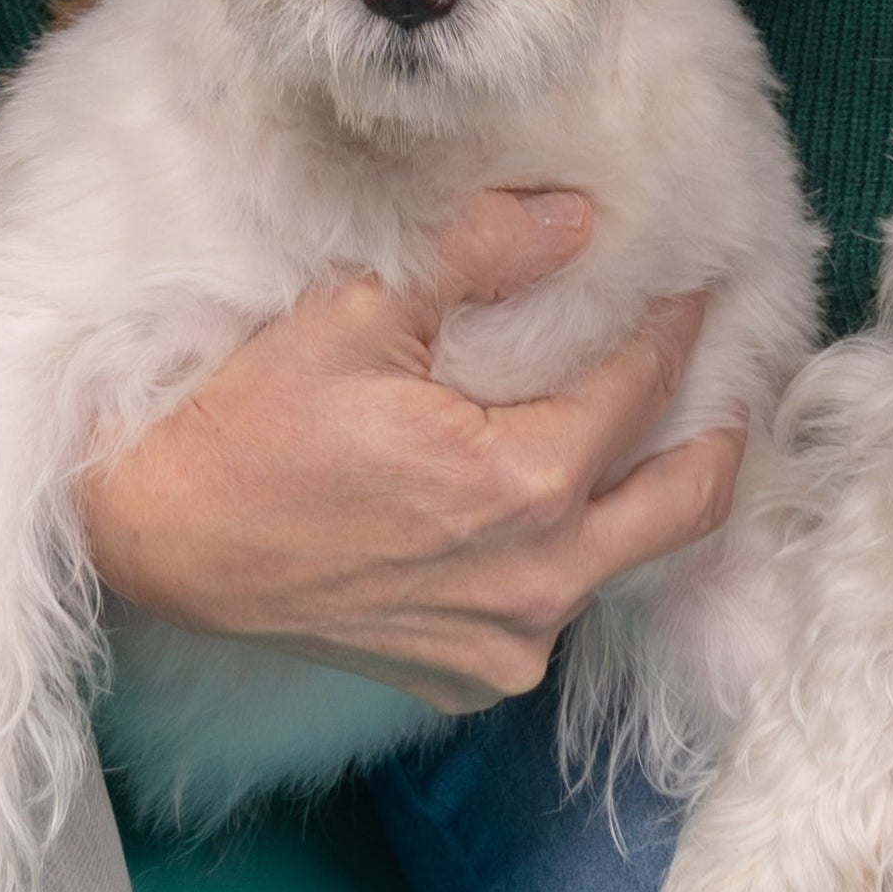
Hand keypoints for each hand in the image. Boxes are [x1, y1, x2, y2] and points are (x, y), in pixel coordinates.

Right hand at [82, 188, 741, 711]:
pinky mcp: (465, 677)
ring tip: (643, 431)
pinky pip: (550, 612)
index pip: (641, 388)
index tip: (705, 280)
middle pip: (685, 502)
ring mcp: (504, 642)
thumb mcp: (359, 310)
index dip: (679, 325)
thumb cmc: (249, 418)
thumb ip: (478, 255)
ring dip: (640, 495)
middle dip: (720, 430)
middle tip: (732, 373)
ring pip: (621, 563)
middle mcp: (534, 580)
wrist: (160, 537)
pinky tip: (541, 507)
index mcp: (520, 481)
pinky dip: (566, 556)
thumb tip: (576, 214)